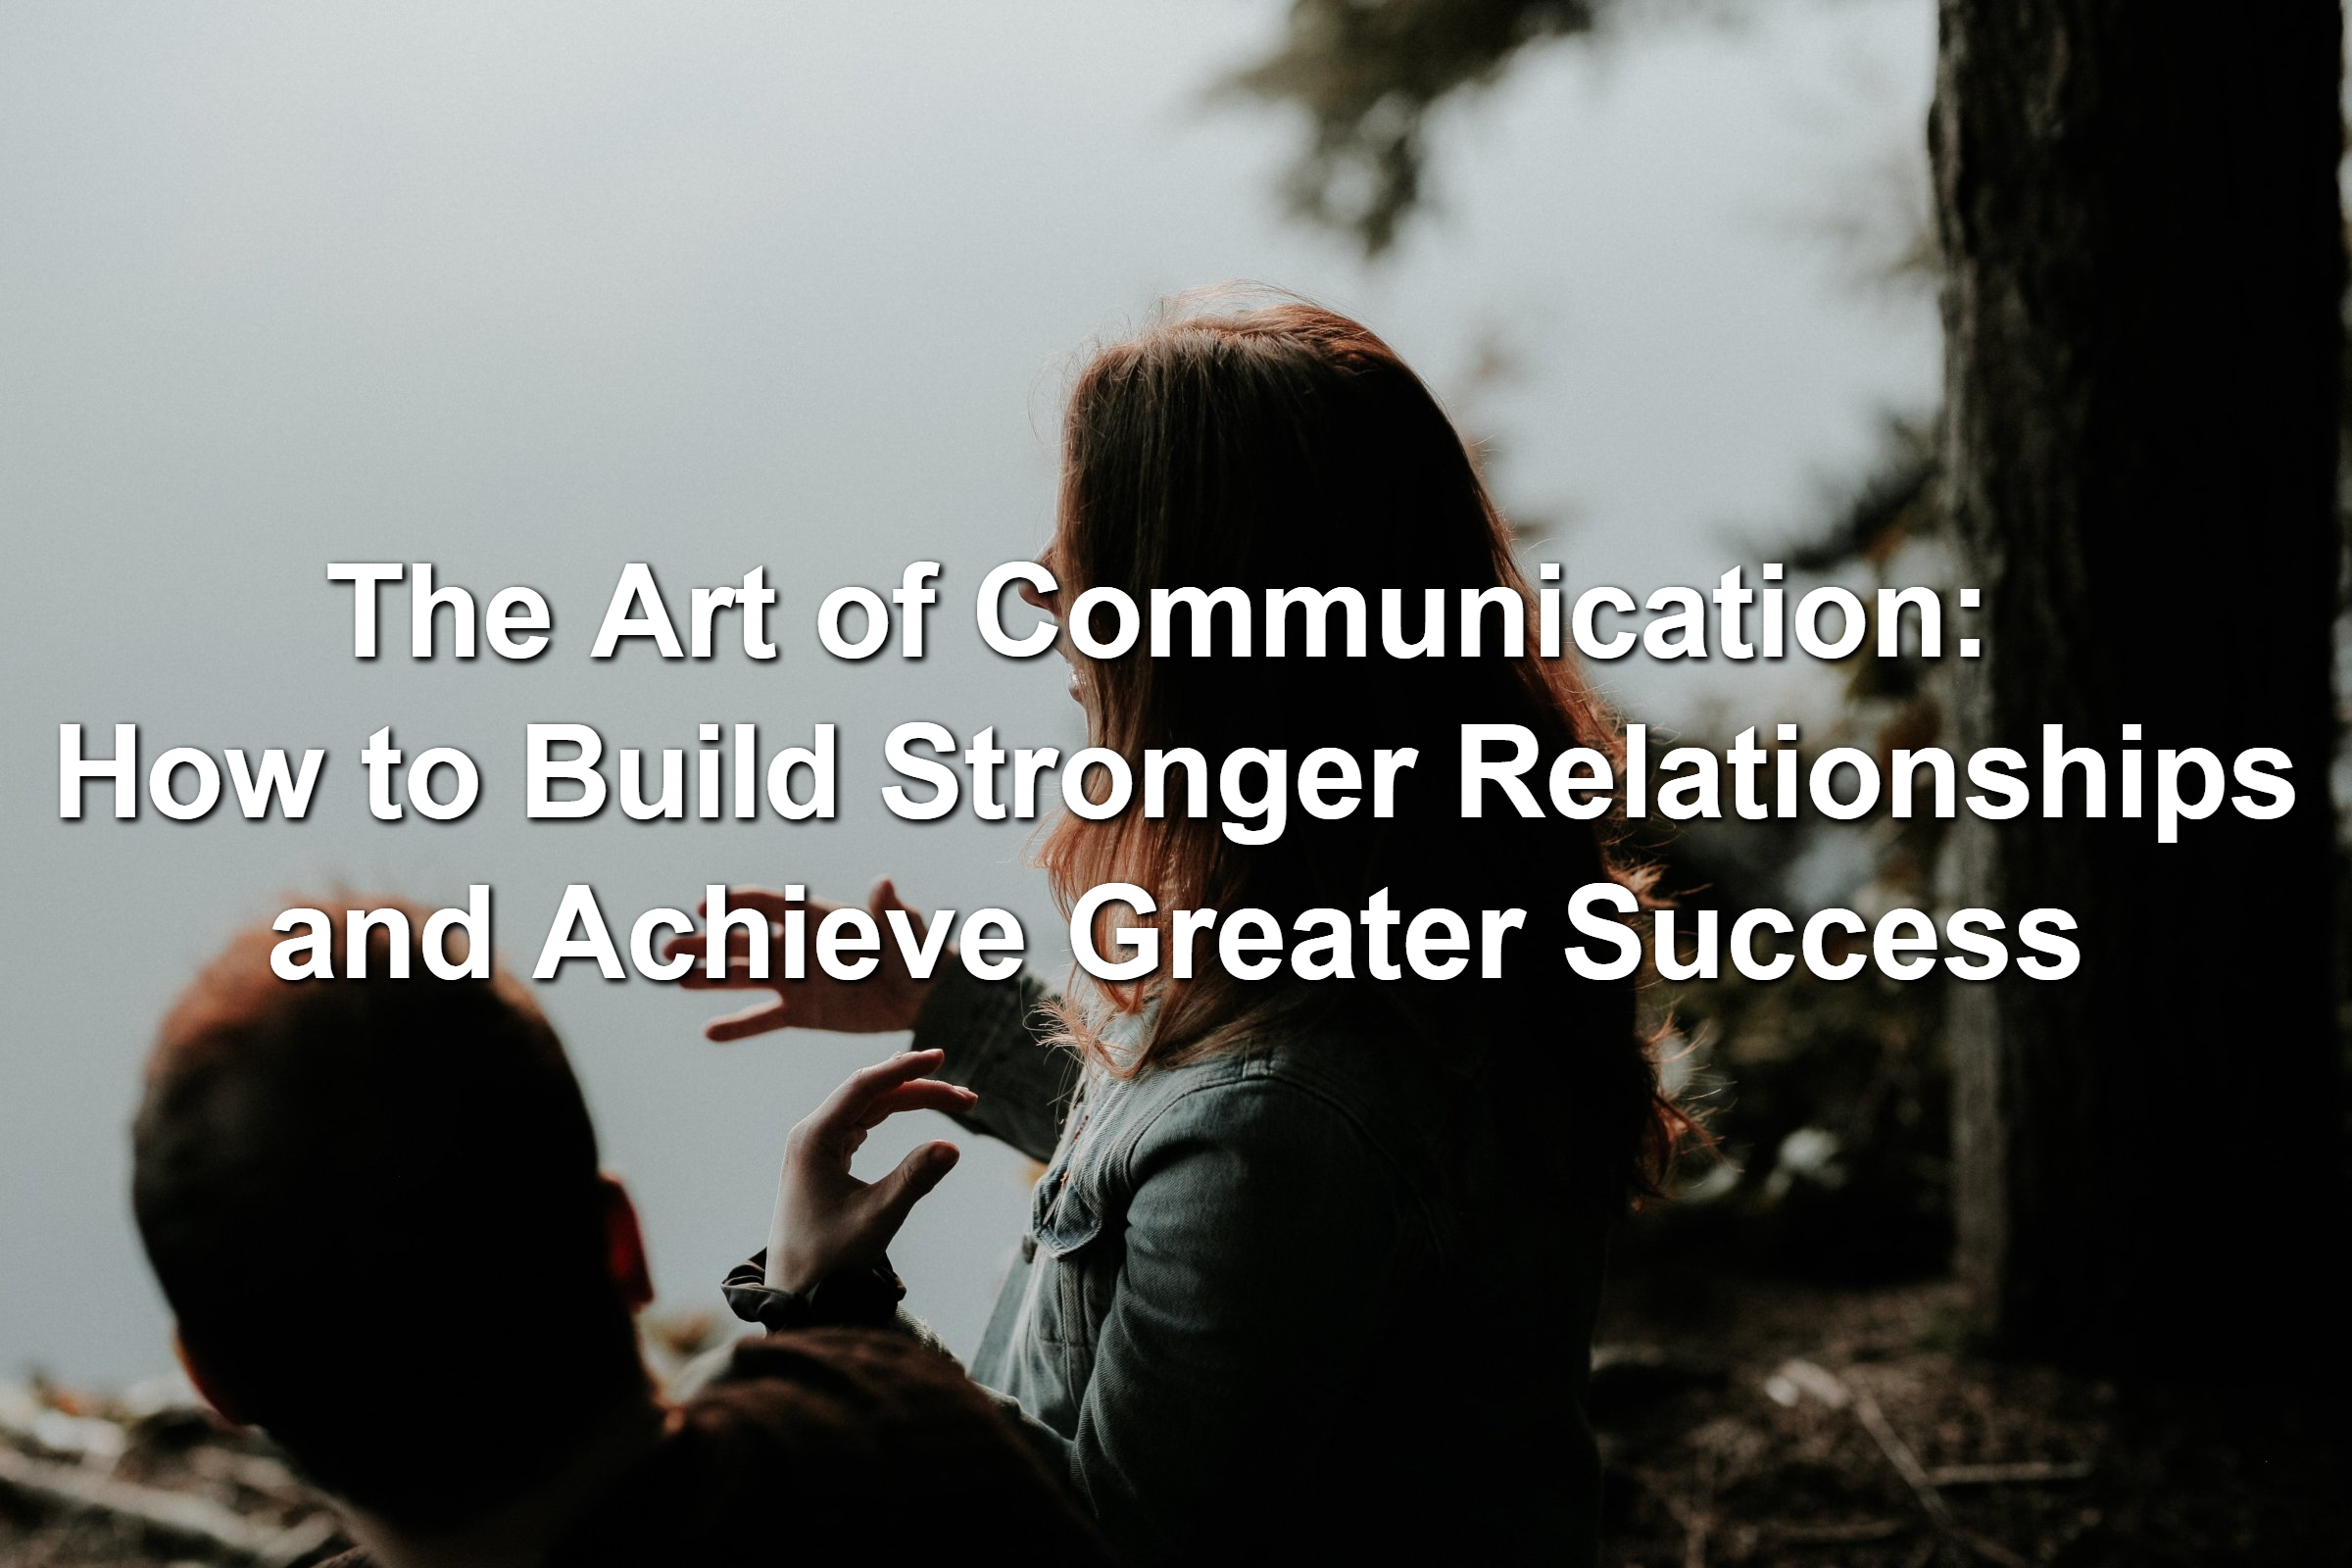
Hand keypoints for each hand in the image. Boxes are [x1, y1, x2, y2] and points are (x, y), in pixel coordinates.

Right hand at [666, 878, 936, 1041]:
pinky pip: (764, 1019)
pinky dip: (739, 1026)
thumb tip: (883, 885)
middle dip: (706, 944)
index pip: (771, 905)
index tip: (705, 907)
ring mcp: (798, 980)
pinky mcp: (803, 1012)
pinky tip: (710, 1032)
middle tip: (668, 949)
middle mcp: (800, 946)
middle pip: (744, 942)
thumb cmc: (920, 954)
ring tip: (675, 978)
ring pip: (744, 977)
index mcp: (819, 920)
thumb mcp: (906, 932)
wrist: (927, 996)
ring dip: (710, 977)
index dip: (738, 904)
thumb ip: (890, 912)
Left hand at [768, 1049, 973, 1292]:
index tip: (940, 1057)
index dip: (905, 1069)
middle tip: (968, 1100)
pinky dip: (892, 1114)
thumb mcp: (877, 1218)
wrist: (794, 1292)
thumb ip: (914, 1180)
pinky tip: (913, 1106)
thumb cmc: (829, 1260)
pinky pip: (862, 1123)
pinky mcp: (824, 1160)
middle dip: (919, 1089)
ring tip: (955, 1102)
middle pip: (871, 1093)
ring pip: (869, 1107)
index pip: (864, 1087)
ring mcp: (816, 1146)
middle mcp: (811, 1134)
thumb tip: (953, 1145)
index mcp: (813, 1138)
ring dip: (910, 1100)